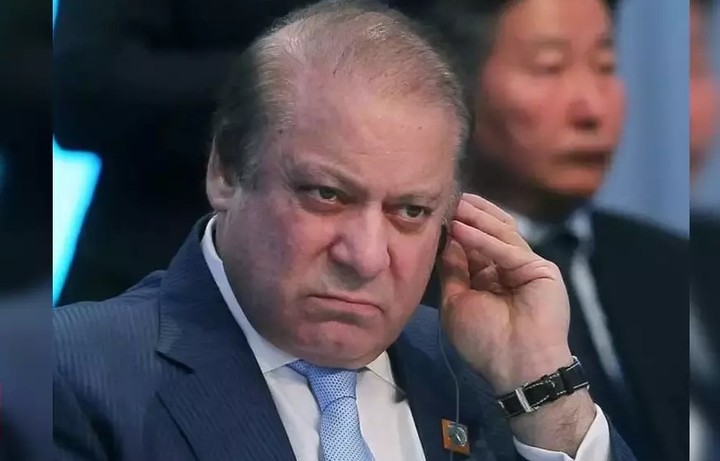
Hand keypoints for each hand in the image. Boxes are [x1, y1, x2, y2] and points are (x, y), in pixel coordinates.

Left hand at [439, 193, 571, 391]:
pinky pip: (508, 250)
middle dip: (470, 215)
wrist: (515, 366)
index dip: (458, 228)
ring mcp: (526, 266)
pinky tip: (462, 229)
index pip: (475, 245)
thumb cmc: (483, 341)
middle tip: (449, 199)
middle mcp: (508, 268)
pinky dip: (484, 240)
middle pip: (491, 233)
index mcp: (490, 277)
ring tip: (454, 205)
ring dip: (477, 219)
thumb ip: (453, 271)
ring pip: (501, 235)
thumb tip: (446, 241)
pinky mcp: (540, 269)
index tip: (439, 212)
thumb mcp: (456, 302)